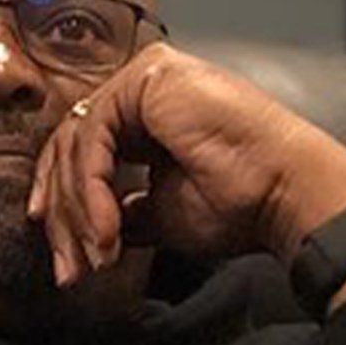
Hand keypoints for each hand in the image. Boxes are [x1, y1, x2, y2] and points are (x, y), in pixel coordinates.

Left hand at [27, 42, 345, 286]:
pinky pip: (95, 137)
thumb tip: (85, 229)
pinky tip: (108, 230)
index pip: (82, 153)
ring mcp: (144, 78)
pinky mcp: (147, 78)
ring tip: (97, 256)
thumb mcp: (157, 213)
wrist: (284, 195)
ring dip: (80, 211)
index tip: (61, 253)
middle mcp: (141, 89)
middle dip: (65, 214)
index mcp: (145, 115)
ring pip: (78, 146)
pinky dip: (93, 190)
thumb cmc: (235, 205)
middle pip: (72, 148)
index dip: (64, 203)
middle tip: (68, 266)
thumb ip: (119, 210)